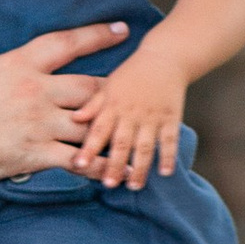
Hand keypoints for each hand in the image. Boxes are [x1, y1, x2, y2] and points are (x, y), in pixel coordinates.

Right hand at [0, 0, 127, 187]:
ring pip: (90, 123)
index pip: (66, 43)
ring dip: (111, 129)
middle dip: (115, 89)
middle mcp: (36, 92)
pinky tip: (116, 170)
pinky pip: (78, 159)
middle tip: (136, 90)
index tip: (122, 29)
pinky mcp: (36, 154)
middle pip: (91, 86)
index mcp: (19, 66)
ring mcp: (39, 124)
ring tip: (133, 132)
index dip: (97, 35)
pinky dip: (99, 164)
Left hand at [71, 61, 184, 190]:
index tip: (79, 165)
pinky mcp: (171, 117)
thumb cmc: (131, 74)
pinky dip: (169, 156)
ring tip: (134, 186)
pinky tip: (165, 173)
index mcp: (113, 105)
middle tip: (108, 185)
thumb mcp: (108, 85)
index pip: (98, 130)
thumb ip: (92, 105)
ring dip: (140, 167)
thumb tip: (73, 119)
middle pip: (122, 142)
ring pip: (145, 146)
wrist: (164, 57)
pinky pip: (170, 139)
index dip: (89, 148)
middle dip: (114, 164)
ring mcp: (153, 116)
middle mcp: (132, 113)